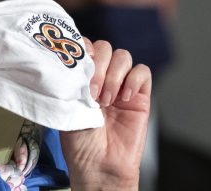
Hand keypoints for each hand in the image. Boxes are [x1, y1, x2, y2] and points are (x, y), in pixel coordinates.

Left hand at [60, 40, 151, 190]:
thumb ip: (72, 80)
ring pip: (123, 56)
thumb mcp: (68, 105)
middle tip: (92, 91)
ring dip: (113, 75)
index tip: (77, 67)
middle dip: (98, 66)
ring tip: (106, 100)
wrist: (98, 165)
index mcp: (83, 75)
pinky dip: (133, 80)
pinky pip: (142, 72)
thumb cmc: (79, 140)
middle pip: (105, 48)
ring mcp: (122, 84)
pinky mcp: (141, 96)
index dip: (82, 50)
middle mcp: (103, 76)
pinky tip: (124, 97)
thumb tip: (72, 59)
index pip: (86, 46)